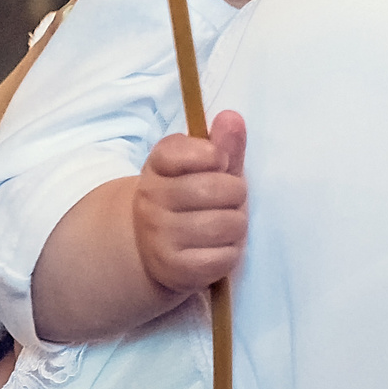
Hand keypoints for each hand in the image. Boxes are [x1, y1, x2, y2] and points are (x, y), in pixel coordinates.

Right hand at [132, 111, 246, 294]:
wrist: (154, 248)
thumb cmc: (189, 199)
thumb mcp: (204, 167)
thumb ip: (222, 144)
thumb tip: (232, 118)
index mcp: (157, 166)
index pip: (183, 150)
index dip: (214, 155)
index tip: (218, 162)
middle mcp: (151, 200)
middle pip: (216, 189)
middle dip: (236, 193)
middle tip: (230, 199)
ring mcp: (159, 237)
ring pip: (225, 224)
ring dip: (236, 224)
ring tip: (225, 223)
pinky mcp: (174, 270)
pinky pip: (223, 258)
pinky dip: (230, 253)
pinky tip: (218, 248)